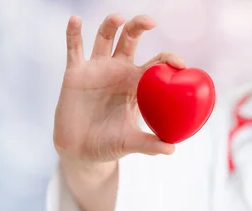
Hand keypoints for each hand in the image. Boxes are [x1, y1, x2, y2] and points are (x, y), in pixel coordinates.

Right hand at [53, 13, 185, 163]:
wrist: (80, 151)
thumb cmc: (109, 145)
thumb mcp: (130, 143)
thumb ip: (149, 144)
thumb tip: (171, 149)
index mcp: (137, 84)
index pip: (156, 63)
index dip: (168, 58)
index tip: (179, 63)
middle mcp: (118, 70)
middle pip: (130, 39)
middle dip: (139, 26)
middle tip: (150, 22)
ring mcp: (97, 69)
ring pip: (105, 37)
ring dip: (111, 24)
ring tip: (118, 18)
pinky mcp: (75, 72)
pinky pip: (74, 48)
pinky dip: (73, 33)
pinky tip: (74, 20)